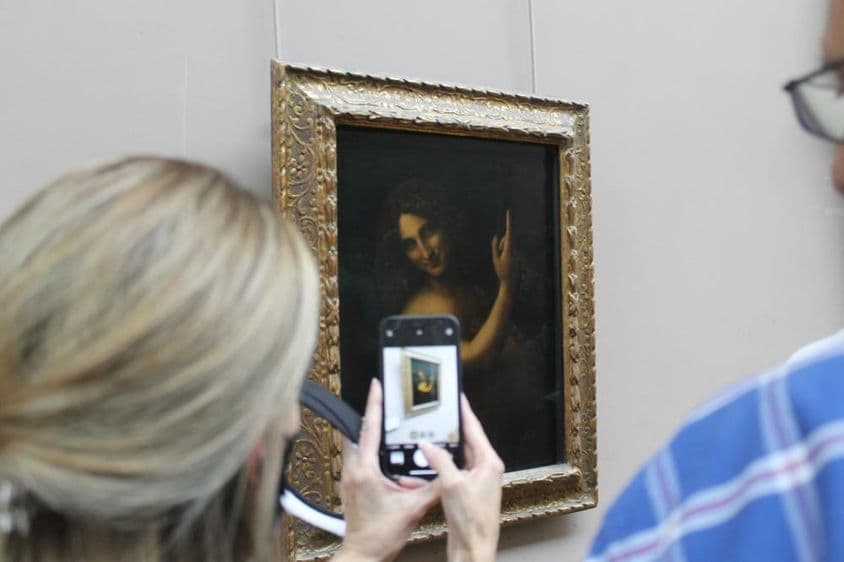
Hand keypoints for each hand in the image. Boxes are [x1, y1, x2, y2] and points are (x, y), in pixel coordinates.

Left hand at [337, 379, 438, 561]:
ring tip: (386, 425)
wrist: (363, 555)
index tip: (376, 386)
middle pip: (361, 433)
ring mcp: (348, 478)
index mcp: (365, 470)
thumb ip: (433, 487)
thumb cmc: (380, 535)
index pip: (370, 428)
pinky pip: (358, 460)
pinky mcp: (350, 487)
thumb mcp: (413, 509)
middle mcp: (353, 470)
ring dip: (370, 435)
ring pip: (358, 446)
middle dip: (373, 416)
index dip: (375, 404)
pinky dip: (370, 452)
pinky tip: (383, 456)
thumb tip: (449, 473)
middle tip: (384, 401)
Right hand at [420, 395, 503, 561]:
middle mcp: (485, 469)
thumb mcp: (453, 485)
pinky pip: (449, 474)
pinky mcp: (466, 492)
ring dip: (438, 454)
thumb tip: (429, 446)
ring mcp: (476, 481)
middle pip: (465, 442)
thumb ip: (440, 461)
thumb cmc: (472, 522)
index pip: (475, 429)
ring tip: (422, 443)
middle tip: (436, 416)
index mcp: (488, 463)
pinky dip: (435, 472)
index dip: (465, 412)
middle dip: (448, 431)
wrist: (473, 548)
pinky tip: (418, 473)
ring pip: (454, 458)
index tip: (458, 397)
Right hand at [491, 209, 515, 288]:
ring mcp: (518, 253)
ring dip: (504, 249)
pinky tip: (508, 265)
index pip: (509, 231)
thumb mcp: (495, 259)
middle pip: (507, 239)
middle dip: (502, 243)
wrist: (511, 283)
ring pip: (509, 245)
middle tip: (499, 256)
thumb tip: (497, 235)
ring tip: (503, 262)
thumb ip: (495, 246)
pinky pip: (512, 250)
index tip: (509, 212)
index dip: (509, 221)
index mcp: (509, 248)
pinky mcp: (519, 256)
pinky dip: (507, 254)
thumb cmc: (501, 271)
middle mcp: (516, 249)